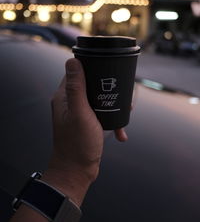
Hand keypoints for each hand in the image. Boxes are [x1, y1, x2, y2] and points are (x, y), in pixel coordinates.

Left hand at [43, 58, 127, 205]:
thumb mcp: (80, 112)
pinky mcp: (86, 122)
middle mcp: (69, 102)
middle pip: (89, 84)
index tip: (107, 67)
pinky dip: (111, 119)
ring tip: (126, 108)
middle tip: (122, 90)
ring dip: (112, 102)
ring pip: (98, 98)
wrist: (77, 171)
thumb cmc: (77, 143)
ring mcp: (78, 112)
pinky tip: (120, 131)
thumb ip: (76, 87)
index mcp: (63, 96)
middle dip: (107, 85)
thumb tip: (72, 60)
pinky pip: (101, 113)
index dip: (90, 67)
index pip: (75, 72)